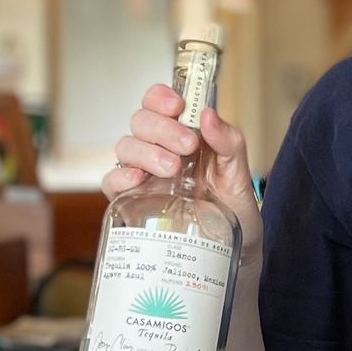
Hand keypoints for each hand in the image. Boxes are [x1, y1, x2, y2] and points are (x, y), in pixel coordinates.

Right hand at [106, 85, 263, 263]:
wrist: (235, 253)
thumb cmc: (235, 210)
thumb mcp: (239, 175)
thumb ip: (229, 143)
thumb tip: (208, 115)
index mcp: (183, 135)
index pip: (158, 102)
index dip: (160, 97)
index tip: (178, 106)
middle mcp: (159, 150)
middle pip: (140, 121)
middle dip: (162, 128)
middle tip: (187, 147)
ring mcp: (144, 175)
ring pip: (126, 147)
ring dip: (146, 151)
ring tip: (173, 169)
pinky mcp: (132, 201)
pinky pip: (112, 181)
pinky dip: (121, 176)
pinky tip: (138, 180)